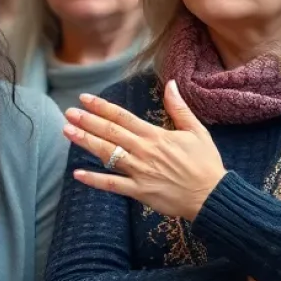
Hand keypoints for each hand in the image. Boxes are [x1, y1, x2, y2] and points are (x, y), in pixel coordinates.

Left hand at [64, 82, 226, 221]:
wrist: (213, 196)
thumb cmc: (205, 163)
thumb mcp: (197, 131)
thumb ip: (179, 108)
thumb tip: (170, 84)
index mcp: (156, 135)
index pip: (123, 117)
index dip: (102, 107)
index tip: (84, 98)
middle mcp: (144, 151)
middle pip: (111, 133)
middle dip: (88, 121)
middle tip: (68, 112)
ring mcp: (140, 171)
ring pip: (108, 154)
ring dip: (86, 142)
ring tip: (67, 131)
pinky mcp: (139, 191)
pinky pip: (113, 185)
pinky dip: (95, 179)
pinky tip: (77, 173)